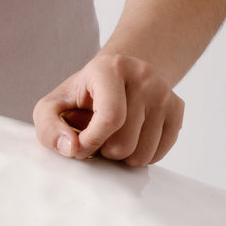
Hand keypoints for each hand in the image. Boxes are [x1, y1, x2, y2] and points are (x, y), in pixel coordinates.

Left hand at [33, 53, 184, 166]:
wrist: (118, 77)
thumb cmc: (81, 96)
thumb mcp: (52, 107)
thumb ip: (48, 128)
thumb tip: (71, 148)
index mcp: (110, 68)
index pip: (110, 118)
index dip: (92, 142)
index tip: (80, 147)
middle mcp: (143, 76)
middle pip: (124, 143)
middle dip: (104, 151)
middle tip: (96, 138)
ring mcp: (164, 92)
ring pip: (142, 154)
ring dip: (122, 156)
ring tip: (112, 137)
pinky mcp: (177, 108)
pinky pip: (158, 154)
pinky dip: (140, 155)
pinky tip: (130, 138)